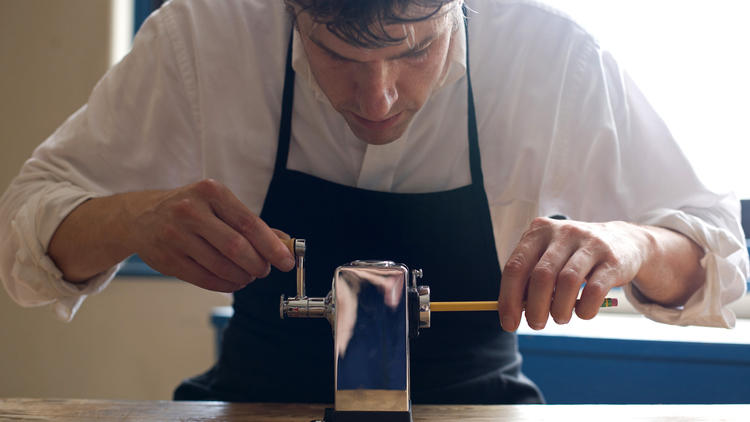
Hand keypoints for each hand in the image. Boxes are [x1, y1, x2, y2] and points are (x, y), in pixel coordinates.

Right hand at [125, 179, 294, 292]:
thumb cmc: (190, 209)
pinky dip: (226, 284)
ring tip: (248, 275)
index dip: (272, 246)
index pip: (249, 223)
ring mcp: (175, 235)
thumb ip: (251, 223)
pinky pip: (205, 279)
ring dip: (242, 277)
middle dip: (257, 264)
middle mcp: (190, 211)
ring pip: (222, 266)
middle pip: (236, 247)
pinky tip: (233, 281)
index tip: (287, 261)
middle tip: (264, 270)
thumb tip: (284, 243)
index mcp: (210, 192)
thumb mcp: (219, 204)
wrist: (140, 216)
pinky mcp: (167, 258)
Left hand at [498, 217, 650, 330]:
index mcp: (539, 231)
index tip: (509, 324)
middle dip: (535, 308)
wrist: (621, 241)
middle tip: (536, 324)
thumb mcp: (548, 258)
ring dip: (560, 309)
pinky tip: (583, 312)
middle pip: (541, 276)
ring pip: (568, 282)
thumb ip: (528, 280)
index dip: (508, 299)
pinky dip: (585, 309)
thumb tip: (511, 313)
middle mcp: (563, 232)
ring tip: (560, 318)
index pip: (515, 267)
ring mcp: (590, 243)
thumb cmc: (572, 257)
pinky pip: (595, 290)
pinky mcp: (612, 259)